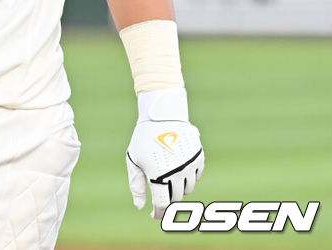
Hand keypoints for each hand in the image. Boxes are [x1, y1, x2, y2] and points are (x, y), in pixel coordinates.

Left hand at [125, 88, 203, 219]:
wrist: (162, 116)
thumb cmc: (143, 138)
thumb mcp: (134, 160)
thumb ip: (137, 185)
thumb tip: (140, 207)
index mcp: (158, 175)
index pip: (162, 204)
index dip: (159, 213)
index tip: (154, 215)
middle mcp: (176, 173)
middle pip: (175, 198)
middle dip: (167, 199)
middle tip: (160, 194)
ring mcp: (190, 166)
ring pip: (187, 189)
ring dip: (178, 189)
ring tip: (168, 180)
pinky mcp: (198, 159)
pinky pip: (195, 177)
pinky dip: (187, 178)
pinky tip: (178, 171)